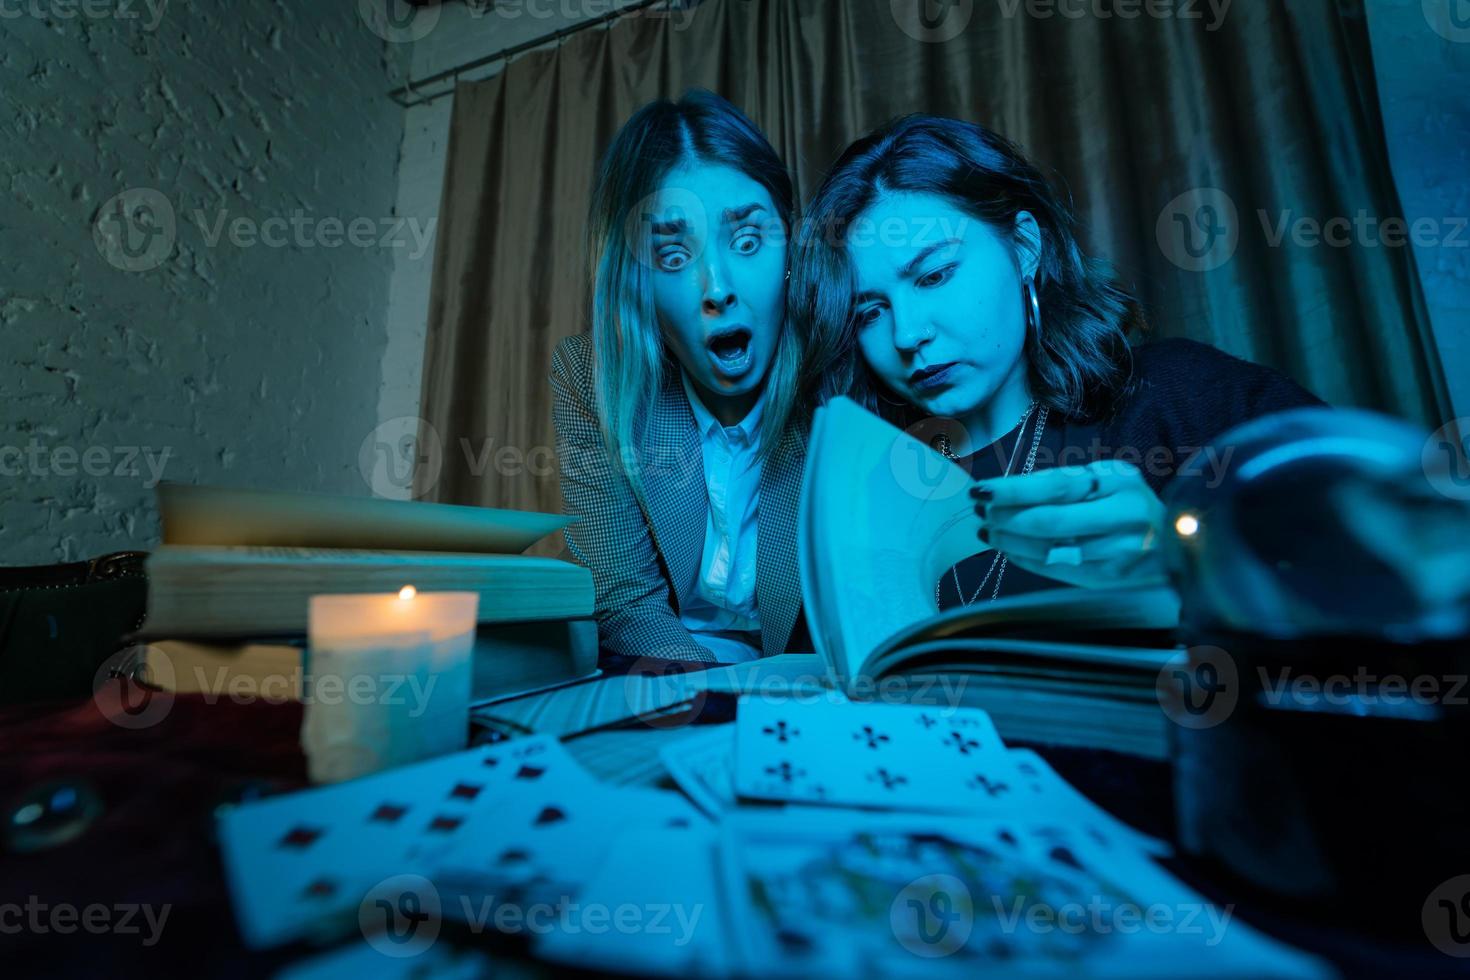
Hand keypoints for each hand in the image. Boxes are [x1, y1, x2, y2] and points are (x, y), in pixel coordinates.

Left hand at [973, 459, 1167, 589]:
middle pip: (1049, 521)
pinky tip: (1008, 548)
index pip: (1056, 486)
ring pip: (1048, 549)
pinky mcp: (1108, 579)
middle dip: (1006, 518)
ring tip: (987, 530)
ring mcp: (1117, 553)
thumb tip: (1010, 490)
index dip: (1014, 490)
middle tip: (981, 512)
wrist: (1179, 542)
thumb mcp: (1111, 479)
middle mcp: (1123, 518)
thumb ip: (1069, 482)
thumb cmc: (1131, 503)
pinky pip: (1054, 569)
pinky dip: (1024, 558)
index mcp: (1120, 483)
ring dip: (1008, 540)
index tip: (982, 490)